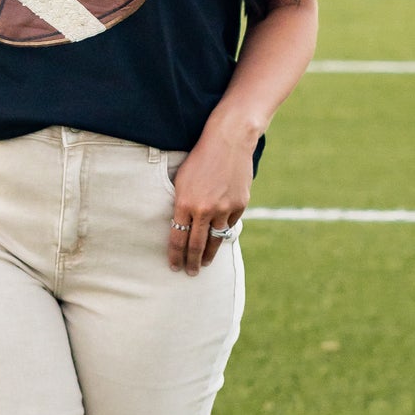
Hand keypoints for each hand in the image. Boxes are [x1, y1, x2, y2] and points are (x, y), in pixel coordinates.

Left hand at [167, 127, 251, 275]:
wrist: (228, 141)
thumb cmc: (200, 159)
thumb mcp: (182, 181)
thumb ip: (181, 205)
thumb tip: (180, 228)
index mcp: (184, 203)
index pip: (177, 239)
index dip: (175, 256)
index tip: (174, 267)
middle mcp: (204, 209)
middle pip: (197, 246)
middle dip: (192, 263)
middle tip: (190, 273)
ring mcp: (224, 208)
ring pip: (216, 240)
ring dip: (210, 255)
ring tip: (205, 264)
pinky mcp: (240, 205)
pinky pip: (230, 225)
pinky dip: (224, 232)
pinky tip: (220, 238)